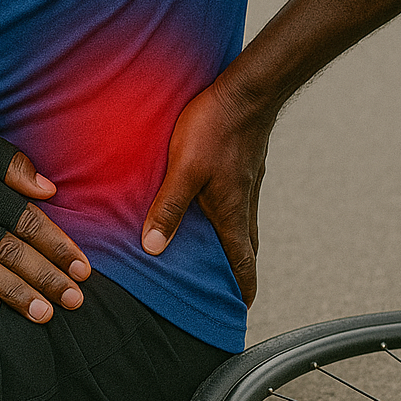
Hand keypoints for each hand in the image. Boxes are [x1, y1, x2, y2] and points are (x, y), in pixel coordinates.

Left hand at [140, 74, 272, 305]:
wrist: (247, 90)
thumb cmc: (215, 127)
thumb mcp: (184, 170)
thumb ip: (168, 208)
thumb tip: (153, 248)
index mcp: (232, 213)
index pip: (244, 264)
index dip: (243, 290)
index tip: (240, 310)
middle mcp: (244, 203)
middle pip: (245, 248)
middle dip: (237, 272)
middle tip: (223, 288)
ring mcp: (247, 182)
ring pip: (242, 223)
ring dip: (232, 242)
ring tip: (212, 250)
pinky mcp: (244, 164)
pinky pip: (238, 200)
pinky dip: (228, 215)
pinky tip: (211, 204)